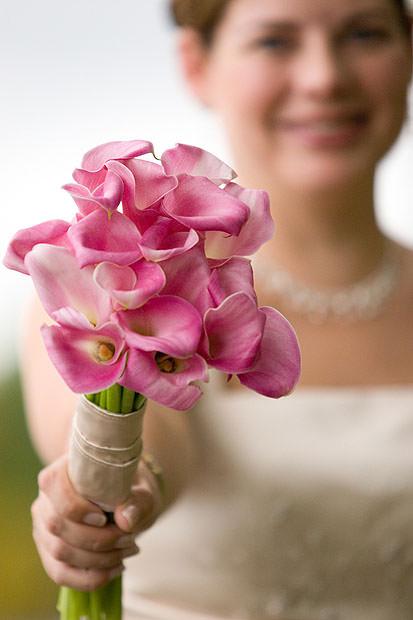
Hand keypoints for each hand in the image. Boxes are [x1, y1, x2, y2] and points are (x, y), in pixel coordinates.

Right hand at [32, 455, 162, 590]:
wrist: (127, 497)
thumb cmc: (131, 488)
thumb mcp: (142, 489)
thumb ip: (138, 501)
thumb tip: (126, 520)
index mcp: (62, 470)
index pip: (53, 486)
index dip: (75, 507)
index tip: (104, 518)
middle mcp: (46, 497)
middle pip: (56, 524)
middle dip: (97, 539)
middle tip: (130, 538)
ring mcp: (43, 526)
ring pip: (59, 551)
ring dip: (98, 559)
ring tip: (128, 550)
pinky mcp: (49, 550)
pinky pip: (60, 573)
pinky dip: (89, 577)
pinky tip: (116, 569)